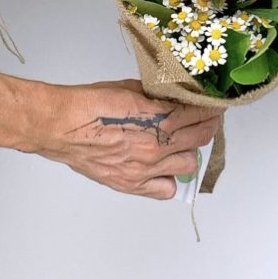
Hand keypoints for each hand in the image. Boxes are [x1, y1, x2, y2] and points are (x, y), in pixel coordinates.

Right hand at [36, 79, 222, 199]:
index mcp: (158, 116)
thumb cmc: (90, 103)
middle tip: (207, 119)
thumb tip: (174, 95)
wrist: (62, 127)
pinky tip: (165, 167)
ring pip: (190, 164)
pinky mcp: (133, 185)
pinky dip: (170, 179)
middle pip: (200, 137)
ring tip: (184, 142)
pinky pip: (167, 190)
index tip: (215, 104)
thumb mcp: (130, 88)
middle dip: (207, 125)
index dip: (211, 108)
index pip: (199, 113)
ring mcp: (147, 168)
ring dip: (190, 151)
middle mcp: (157, 145)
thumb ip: (156, 95)